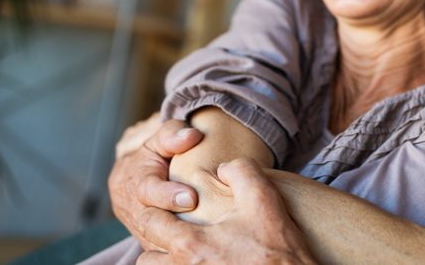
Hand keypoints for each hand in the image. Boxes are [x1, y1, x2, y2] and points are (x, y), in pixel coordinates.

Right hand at [108, 118, 203, 249]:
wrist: (135, 178)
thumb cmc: (156, 156)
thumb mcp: (161, 140)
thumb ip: (173, 135)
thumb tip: (192, 135)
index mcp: (134, 181)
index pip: (147, 190)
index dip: (167, 195)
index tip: (191, 197)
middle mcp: (132, 209)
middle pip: (150, 221)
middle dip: (175, 223)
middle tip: (202, 221)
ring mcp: (139, 229)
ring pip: (155, 241)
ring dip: (177, 242)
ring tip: (204, 239)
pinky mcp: (149, 242)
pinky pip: (163, 253)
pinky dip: (177, 252)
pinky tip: (199, 249)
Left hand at [136, 158, 315, 263]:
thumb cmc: (278, 249)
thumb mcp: (263, 200)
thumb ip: (240, 171)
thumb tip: (223, 168)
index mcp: (189, 245)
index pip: (150, 222)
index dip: (155, 209)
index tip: (168, 206)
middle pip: (145, 259)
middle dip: (155, 243)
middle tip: (174, 232)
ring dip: (166, 262)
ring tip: (187, 252)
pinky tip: (206, 262)